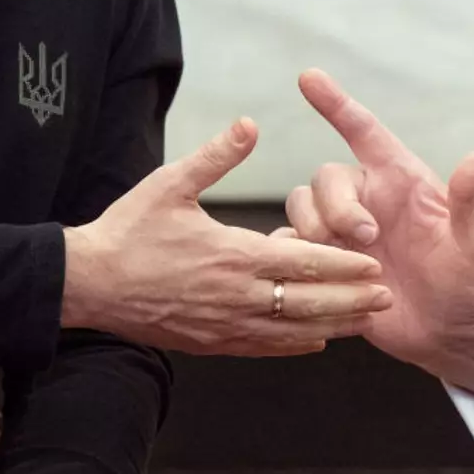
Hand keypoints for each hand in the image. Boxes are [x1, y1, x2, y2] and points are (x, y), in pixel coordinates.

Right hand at [61, 117, 392, 356]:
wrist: (87, 284)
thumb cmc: (128, 230)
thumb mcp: (171, 183)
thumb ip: (216, 156)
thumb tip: (250, 124)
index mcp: (233, 255)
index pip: (303, 263)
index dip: (343, 264)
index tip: (374, 262)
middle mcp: (236, 295)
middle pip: (308, 303)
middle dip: (351, 300)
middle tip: (386, 295)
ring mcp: (224, 324)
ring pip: (290, 332)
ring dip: (331, 327)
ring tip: (365, 321)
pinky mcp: (210, 343)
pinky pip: (262, 348)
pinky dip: (294, 346)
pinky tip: (316, 343)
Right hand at [284, 70, 473, 400]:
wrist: (457, 338)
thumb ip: (472, 198)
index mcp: (402, 183)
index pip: (363, 131)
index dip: (336, 104)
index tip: (309, 77)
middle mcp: (369, 202)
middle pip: (323, 178)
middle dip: (335, 205)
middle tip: (367, 240)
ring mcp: (345, 235)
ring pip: (301, 209)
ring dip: (314, 233)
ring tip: (351, 266)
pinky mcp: (328, 267)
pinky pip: (290, 249)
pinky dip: (294, 258)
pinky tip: (315, 278)